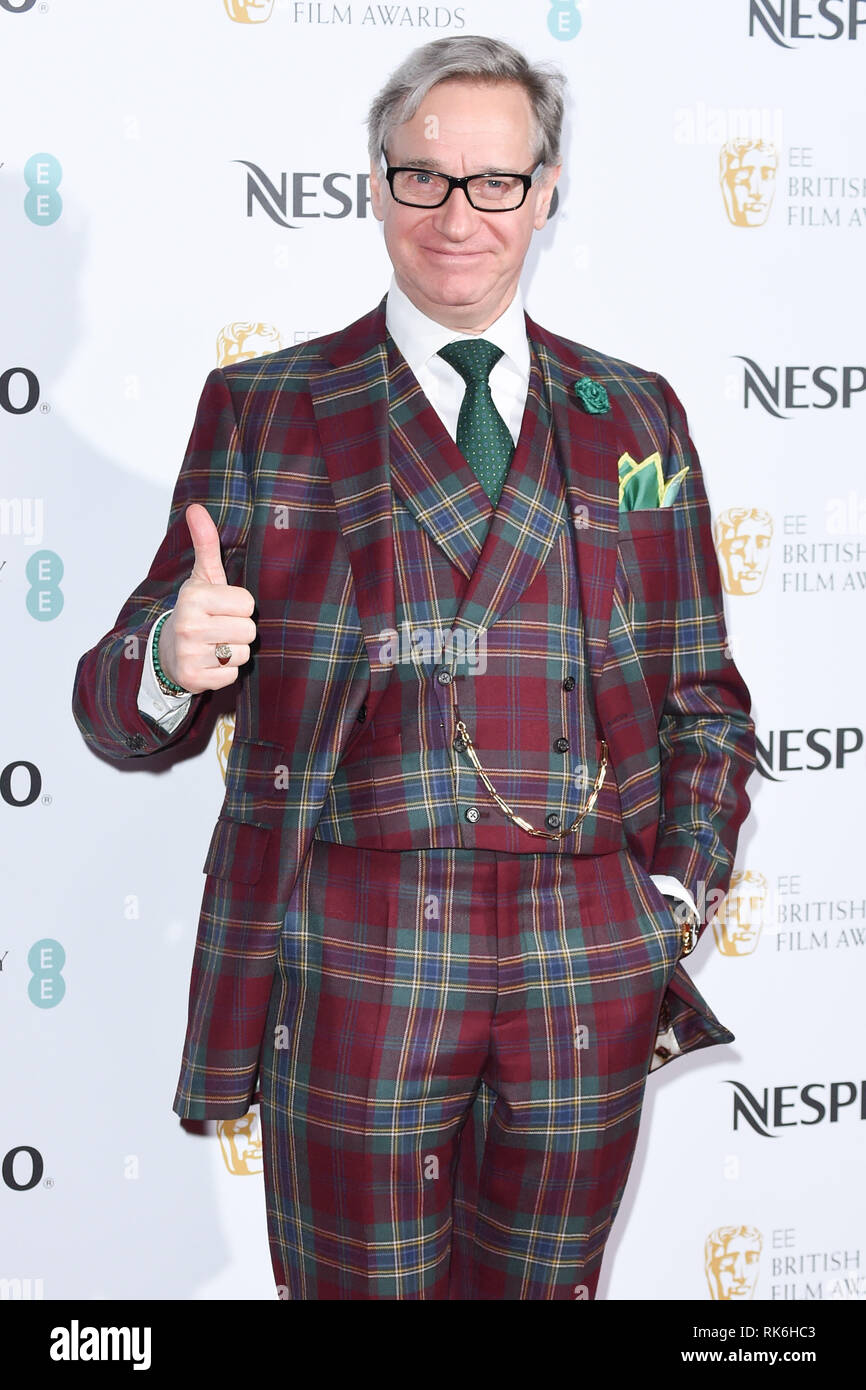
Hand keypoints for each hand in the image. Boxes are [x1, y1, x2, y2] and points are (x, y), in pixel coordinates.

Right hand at [157, 503, 255, 693]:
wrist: (167, 651)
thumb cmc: (195, 611)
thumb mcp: (202, 577)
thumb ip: (206, 544)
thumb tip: (196, 508)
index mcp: (194, 597)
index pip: (248, 604)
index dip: (240, 607)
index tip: (223, 608)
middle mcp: (189, 625)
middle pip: (248, 631)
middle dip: (239, 631)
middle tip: (220, 628)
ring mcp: (189, 654)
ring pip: (242, 654)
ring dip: (233, 652)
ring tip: (215, 644)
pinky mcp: (193, 679)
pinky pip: (231, 675)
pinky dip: (224, 671)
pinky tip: (210, 662)